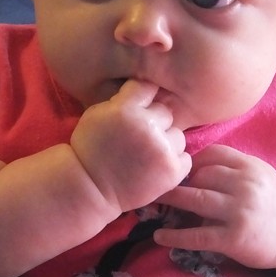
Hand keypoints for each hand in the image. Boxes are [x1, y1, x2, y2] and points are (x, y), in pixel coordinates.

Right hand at [71, 79, 190, 212]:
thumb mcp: (96, 114)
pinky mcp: (172, 171)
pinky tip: (157, 166)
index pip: (148, 87)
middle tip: (142, 136)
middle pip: (166, 112)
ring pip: (178, 135)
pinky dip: (174, 162)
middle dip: (156, 121)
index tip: (140, 106)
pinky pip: (185, 157)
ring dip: (167, 142)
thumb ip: (121, 100)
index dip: (145, 96)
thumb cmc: (90, 149)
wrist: (91, 189)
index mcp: (126, 109)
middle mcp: (147, 126)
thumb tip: (143, 89)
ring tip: (150, 154)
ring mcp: (162, 149)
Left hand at [153, 143, 275, 269]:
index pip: (212, 154)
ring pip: (195, 200)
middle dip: (178, 180)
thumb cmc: (270, 201)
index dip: (192, 161)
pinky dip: (175, 236)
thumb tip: (189, 161)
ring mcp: (239, 212)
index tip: (179, 169)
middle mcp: (245, 186)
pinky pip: (198, 235)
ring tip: (150, 200)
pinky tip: (160, 236)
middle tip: (157, 184)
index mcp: (249, 167)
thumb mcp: (257, 174)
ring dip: (170, 200)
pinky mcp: (234, 238)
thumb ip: (230, 166)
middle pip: (201, 175)